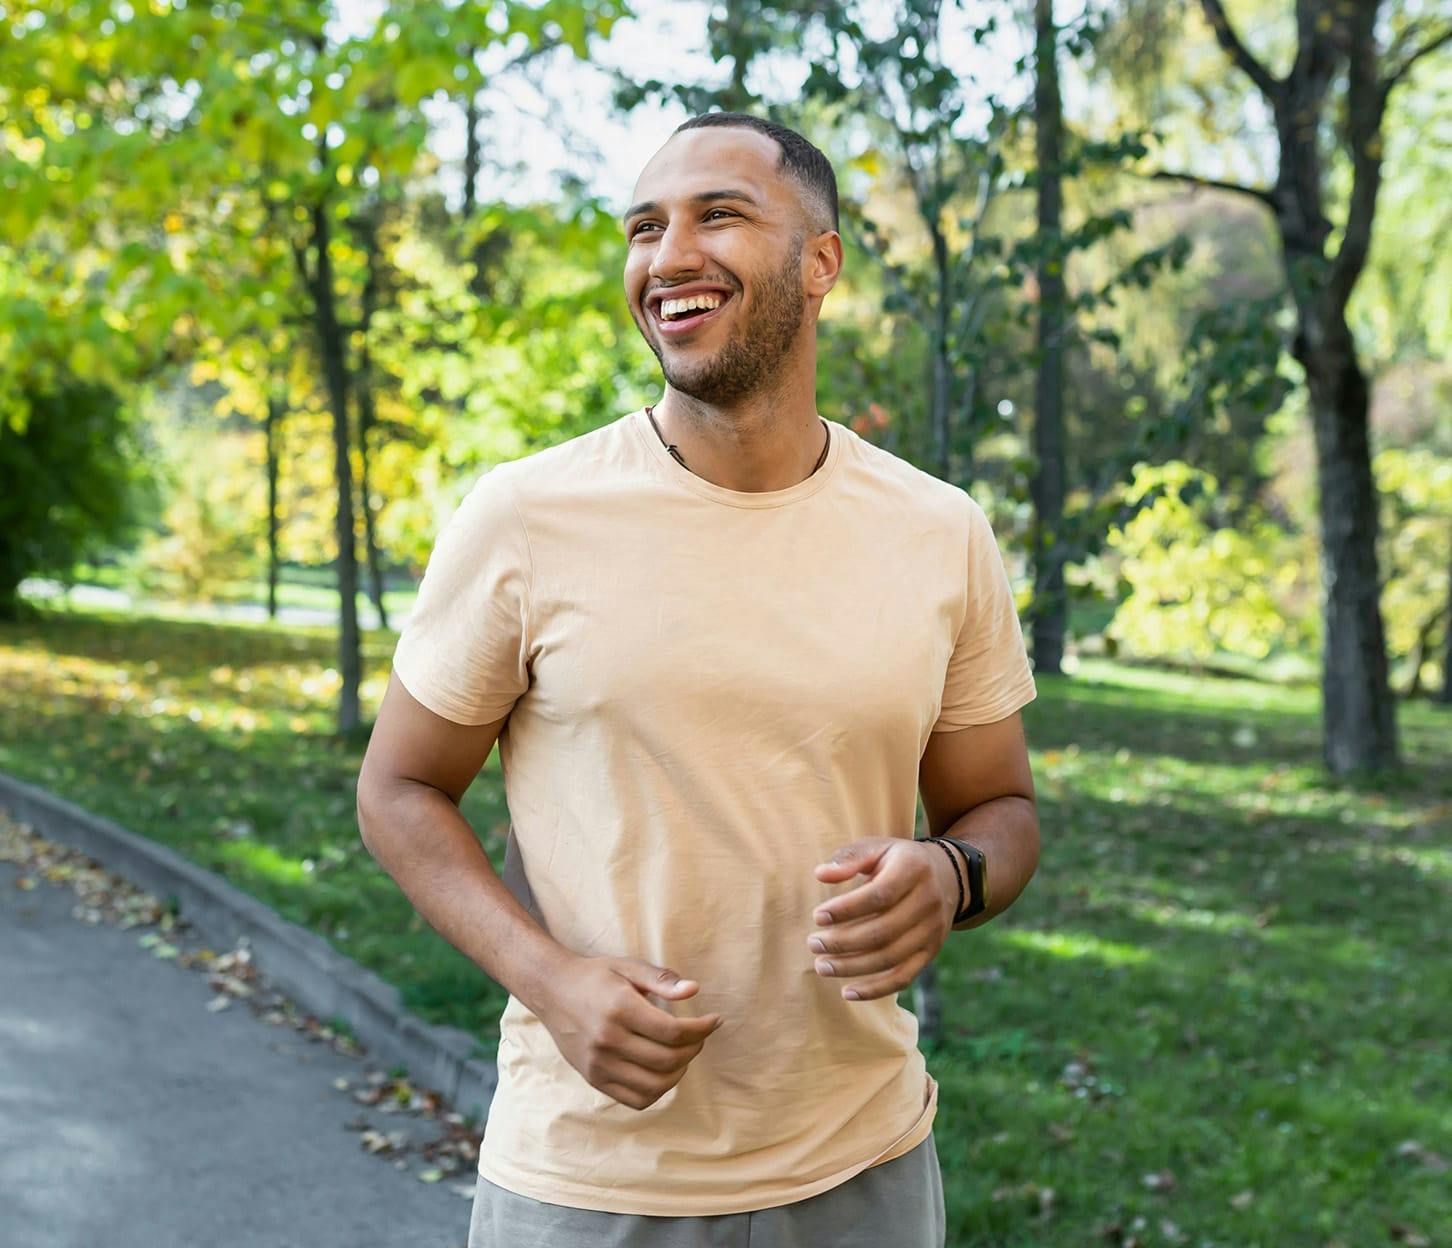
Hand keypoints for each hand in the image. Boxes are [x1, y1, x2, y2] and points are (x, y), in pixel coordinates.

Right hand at [535, 955, 723, 1110]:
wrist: (552, 991)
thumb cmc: (595, 976)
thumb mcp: (628, 966)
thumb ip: (661, 979)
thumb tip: (694, 991)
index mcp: (619, 1009)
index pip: (672, 1031)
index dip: (701, 1029)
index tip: (714, 1021)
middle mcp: (607, 1040)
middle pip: (667, 1060)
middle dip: (694, 1049)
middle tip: (700, 1036)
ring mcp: (599, 1064)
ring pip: (655, 1085)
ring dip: (679, 1072)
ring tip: (684, 1054)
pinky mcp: (594, 1079)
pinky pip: (635, 1099)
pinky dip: (657, 1090)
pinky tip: (663, 1070)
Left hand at [808, 838, 958, 1001]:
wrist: (947, 876)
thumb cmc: (897, 861)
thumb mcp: (877, 848)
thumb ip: (849, 858)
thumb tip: (821, 875)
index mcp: (913, 869)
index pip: (879, 895)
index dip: (847, 909)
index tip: (817, 916)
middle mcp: (928, 901)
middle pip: (883, 931)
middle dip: (843, 942)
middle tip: (813, 944)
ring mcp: (932, 930)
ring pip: (891, 957)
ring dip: (853, 967)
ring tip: (822, 966)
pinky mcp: (931, 952)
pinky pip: (904, 977)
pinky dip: (875, 989)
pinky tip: (848, 992)